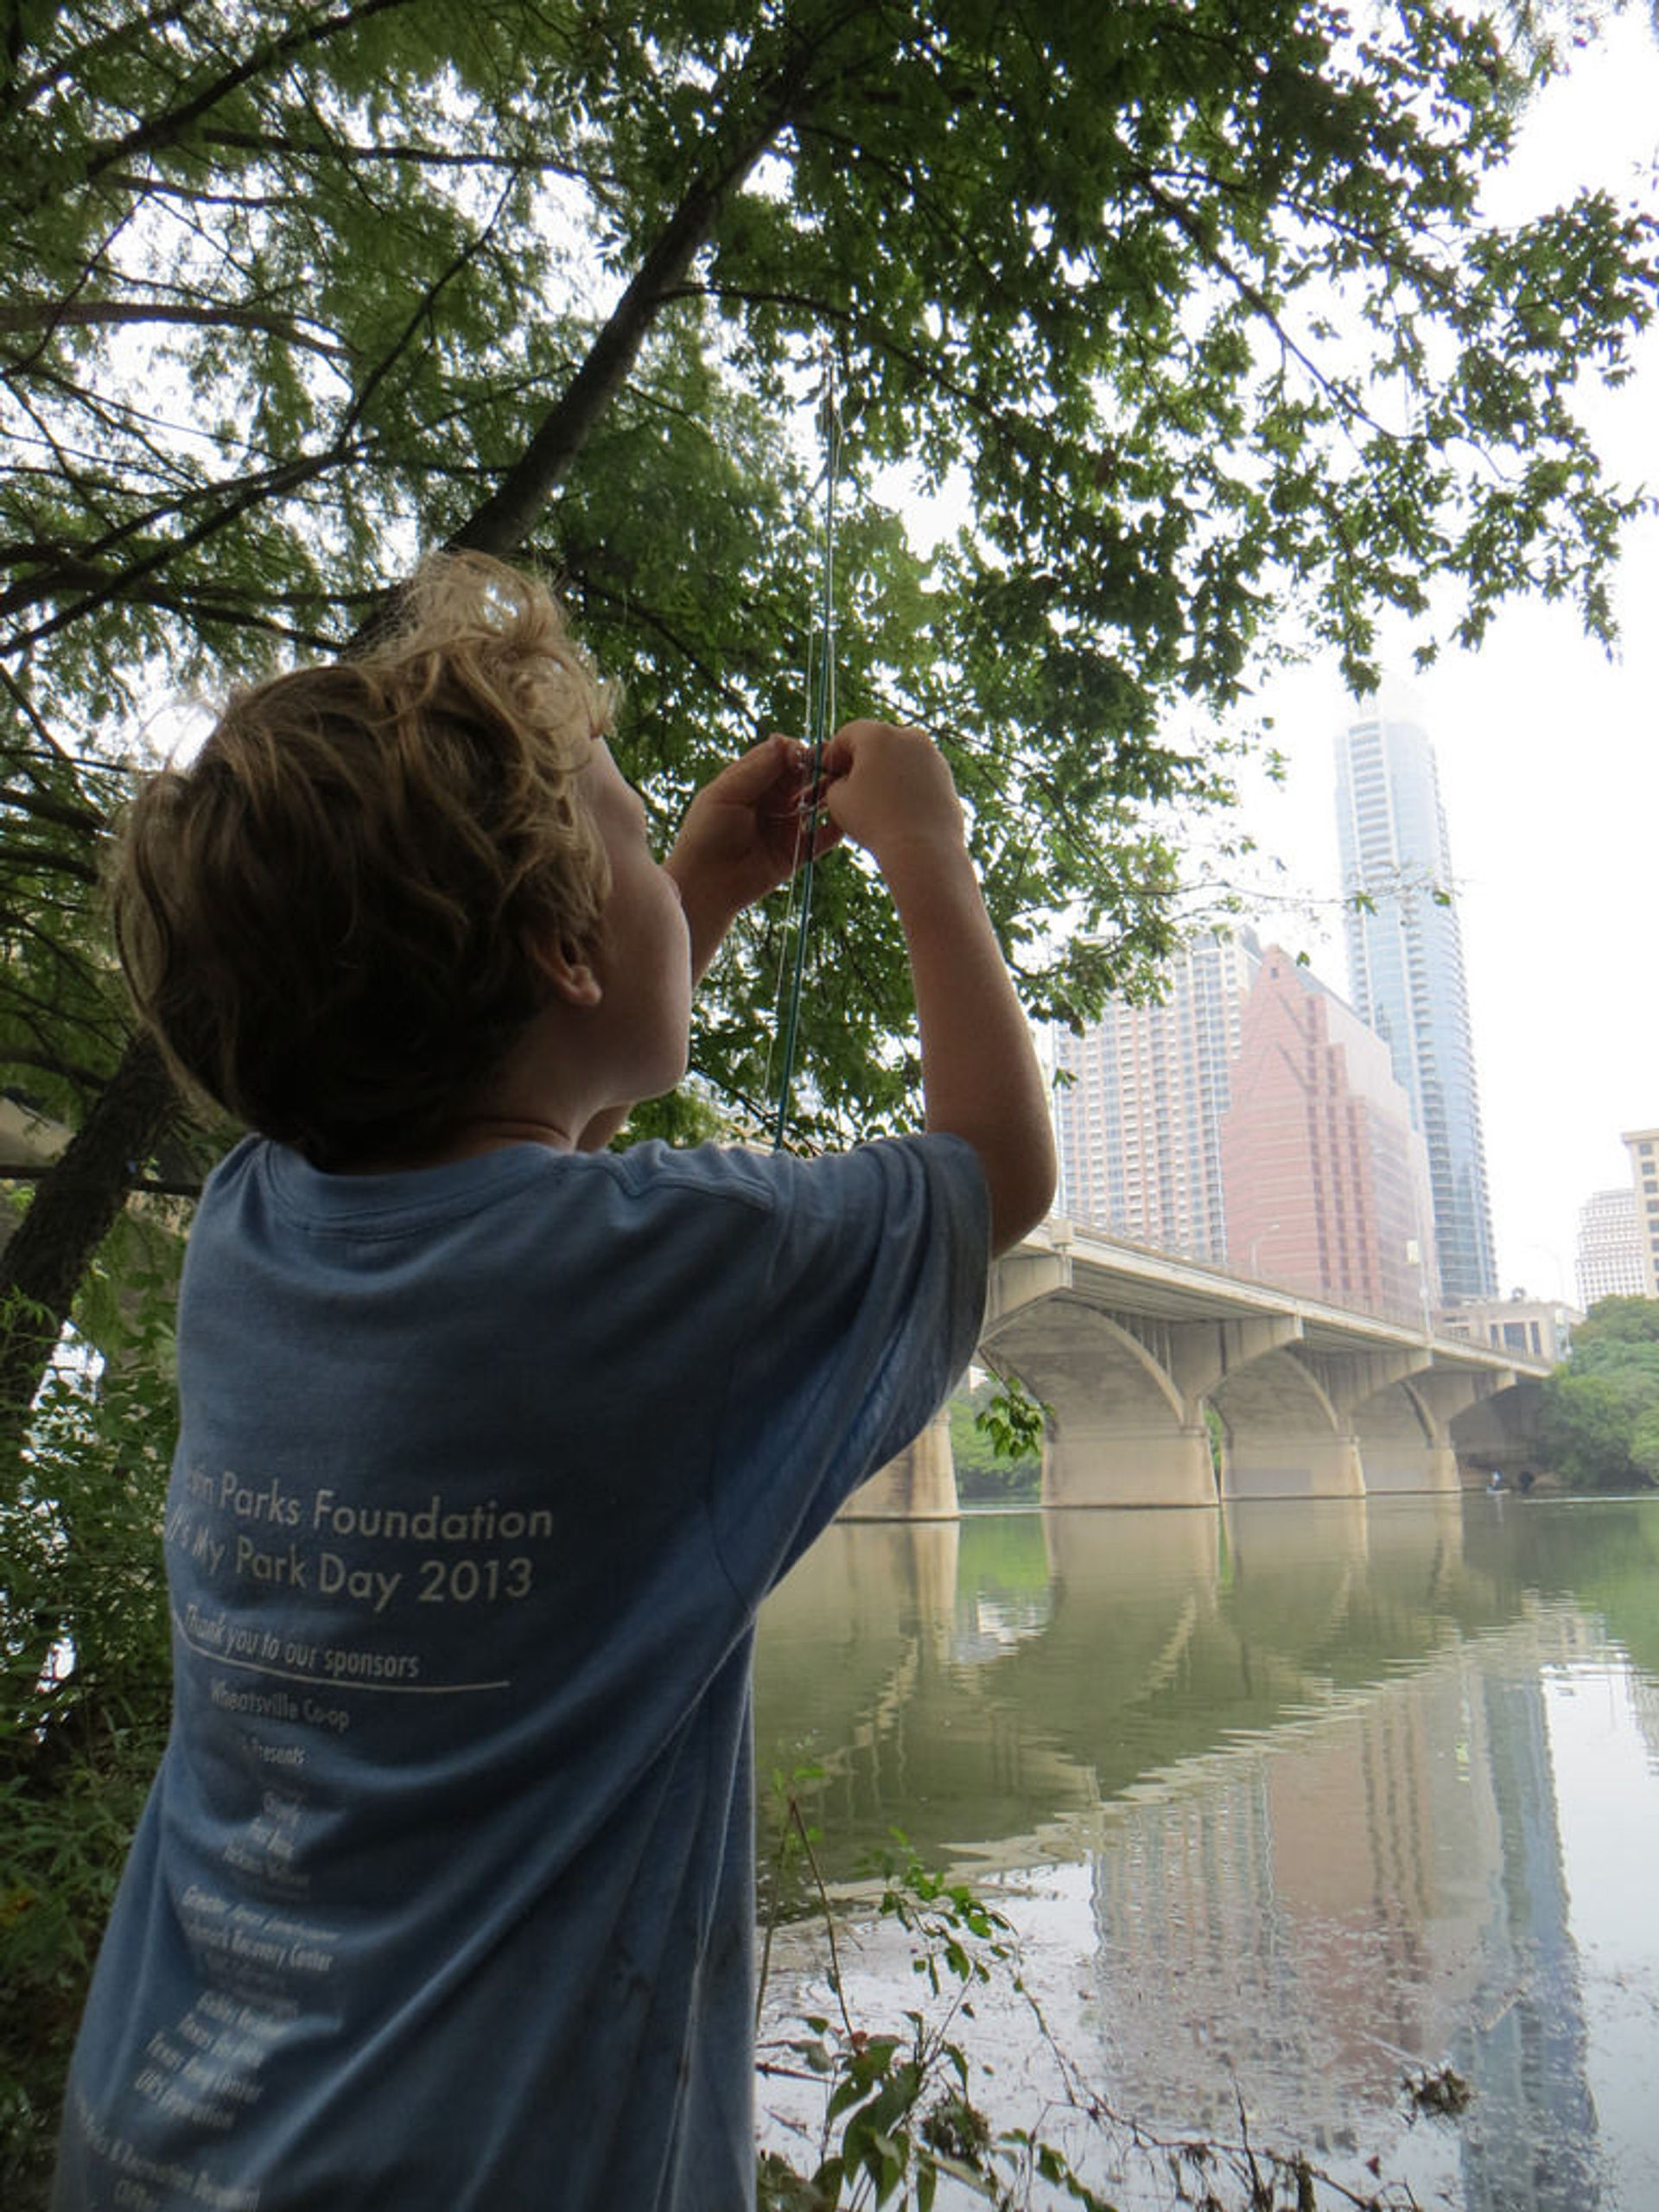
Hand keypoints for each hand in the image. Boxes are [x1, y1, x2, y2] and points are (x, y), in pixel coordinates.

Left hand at [665, 733, 840, 976]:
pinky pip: (823, 837)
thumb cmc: (706, 834)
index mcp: (751, 781)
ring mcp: (787, 825)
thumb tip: (783, 740)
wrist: (705, 884)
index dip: (795, 752)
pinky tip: (845, 816)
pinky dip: (836, 826)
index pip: (780, 757)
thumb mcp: (726, 794)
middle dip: (818, 769)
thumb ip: (756, 769)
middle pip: (803, 776)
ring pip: (817, 802)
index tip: (805, 754)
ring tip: (840, 788)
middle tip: (831, 766)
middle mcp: (772, 800)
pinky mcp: (798, 851)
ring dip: (830, 793)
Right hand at [818, 721, 964, 865]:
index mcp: (878, 734)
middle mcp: (909, 736)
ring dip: (886, 770)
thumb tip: (846, 781)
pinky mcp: (946, 775)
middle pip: (877, 741)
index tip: (828, 771)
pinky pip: (918, 773)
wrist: (923, 847)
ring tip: (875, 798)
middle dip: (861, 759)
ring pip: (900, 756)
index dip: (834, 752)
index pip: (848, 734)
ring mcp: (932, 754)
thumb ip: (837, 781)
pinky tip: (897, 806)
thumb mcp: (838, 799)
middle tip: (849, 782)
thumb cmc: (874, 820)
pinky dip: (906, 783)